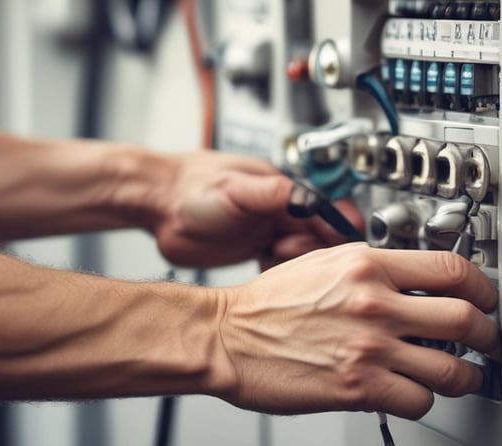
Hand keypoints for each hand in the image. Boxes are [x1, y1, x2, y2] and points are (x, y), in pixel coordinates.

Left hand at [145, 151, 362, 267]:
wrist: (155, 203)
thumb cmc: (189, 188)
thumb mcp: (234, 189)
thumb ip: (273, 194)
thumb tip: (309, 199)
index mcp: (280, 191)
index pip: (324, 209)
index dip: (338, 227)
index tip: (345, 245)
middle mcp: (276, 211)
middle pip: (318, 235)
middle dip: (312, 249)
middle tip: (285, 250)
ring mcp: (264, 231)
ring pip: (300, 254)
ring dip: (296, 264)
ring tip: (271, 260)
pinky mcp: (251, 250)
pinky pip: (279, 267)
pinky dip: (281, 275)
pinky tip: (268, 277)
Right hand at [212, 243, 498, 418]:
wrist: (228, 336)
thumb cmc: (268, 303)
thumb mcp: (324, 262)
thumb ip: (372, 267)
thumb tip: (413, 279)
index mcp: (367, 265)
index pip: (451, 269)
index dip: (482, 287)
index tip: (485, 298)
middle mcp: (374, 302)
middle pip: (465, 319)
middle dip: (487, 335)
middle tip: (487, 341)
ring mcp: (368, 346)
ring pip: (451, 368)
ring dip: (464, 376)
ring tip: (459, 375)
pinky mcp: (357, 386)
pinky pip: (418, 400)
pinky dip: (424, 400)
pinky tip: (413, 393)